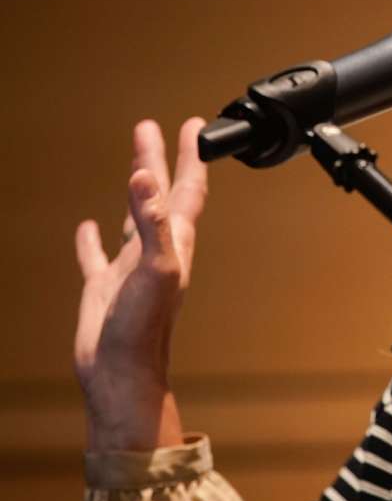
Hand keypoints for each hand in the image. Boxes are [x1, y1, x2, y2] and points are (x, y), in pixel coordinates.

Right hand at [74, 118, 207, 451]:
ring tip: (133, 164)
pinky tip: (88, 227)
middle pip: (159, 194)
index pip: (187, 189)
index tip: (194, 125)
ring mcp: (129, 268)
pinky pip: (97, 255)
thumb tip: (145, 177)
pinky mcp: (104, 287)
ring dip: (134, 190)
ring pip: (133, 218)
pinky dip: (92, 239)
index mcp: (175, 242)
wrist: (122, 374)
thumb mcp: (154, 268)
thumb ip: (152, 222)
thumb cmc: (145, 328)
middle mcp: (156, 250)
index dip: (191, 156)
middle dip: (158, 159)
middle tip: (152, 126)